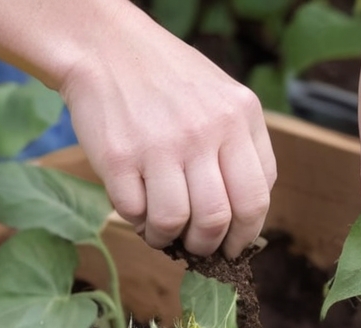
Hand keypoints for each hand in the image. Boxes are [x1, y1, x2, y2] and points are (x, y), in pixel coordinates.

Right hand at [0, 0, 274, 257]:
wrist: (105, 47)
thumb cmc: (166, 78)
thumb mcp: (221, 97)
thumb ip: (240, 147)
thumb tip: (245, 215)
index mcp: (239, 117)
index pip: (256, 198)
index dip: (245, 234)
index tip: (233, 245)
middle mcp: (205, 131)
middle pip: (218, 218)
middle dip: (207, 246)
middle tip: (196, 246)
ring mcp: (161, 145)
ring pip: (176, 222)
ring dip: (168, 238)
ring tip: (161, 231)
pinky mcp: (119, 157)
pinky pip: (135, 212)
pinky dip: (137, 221)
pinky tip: (137, 208)